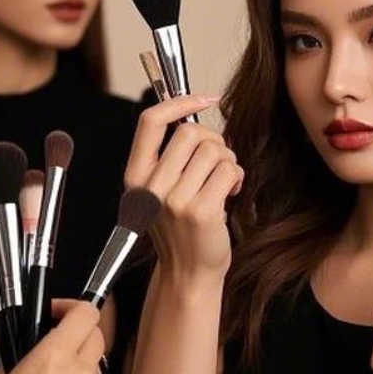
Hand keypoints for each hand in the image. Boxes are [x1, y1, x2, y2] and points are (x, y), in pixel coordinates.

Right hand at [0, 300, 110, 373]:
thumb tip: (29, 355)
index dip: (73, 307)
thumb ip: (20, 362)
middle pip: (96, 337)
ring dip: (79, 372)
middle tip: (56, 347)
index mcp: (53, 359)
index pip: (85, 313)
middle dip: (77, 336)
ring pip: (97, 372)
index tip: (59, 312)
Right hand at [123, 94, 240, 281]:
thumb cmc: (181, 228)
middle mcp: (150, 186)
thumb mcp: (161, 190)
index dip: (179, 102)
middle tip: (218, 161)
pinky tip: (230, 194)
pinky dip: (237, 178)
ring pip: (214, 150)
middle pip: (191, 132)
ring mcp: (174, 200)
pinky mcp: (200, 211)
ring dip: (228, 161)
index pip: (151, 121)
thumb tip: (193, 114)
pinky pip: (229, 170)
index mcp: (136, 175)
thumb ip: (170, 157)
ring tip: (223, 182)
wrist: (188, 273)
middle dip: (214, 141)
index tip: (201, 100)